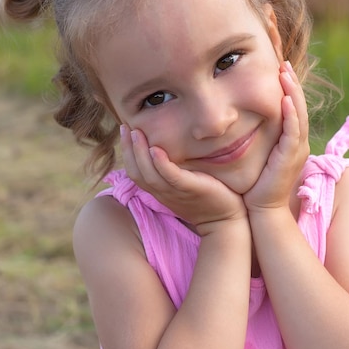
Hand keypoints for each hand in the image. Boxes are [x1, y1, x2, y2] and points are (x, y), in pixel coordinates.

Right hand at [120, 125, 246, 234]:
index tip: (125, 131)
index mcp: (160, 191)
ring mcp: (175, 192)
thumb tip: (167, 148)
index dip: (127, 153)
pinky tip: (156, 150)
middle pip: (137, 172)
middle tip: (123, 127)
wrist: (225, 221)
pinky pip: (171, 177)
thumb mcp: (185, 184)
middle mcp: (163, 192)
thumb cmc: (207, 199)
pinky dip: (161, 164)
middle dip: (128, 149)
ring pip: (149, 174)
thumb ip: (174, 170)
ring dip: (140, 152)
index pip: (135, 172)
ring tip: (135, 133)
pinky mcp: (190, 189)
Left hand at [243, 61, 309, 212]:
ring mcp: (296, 149)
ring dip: (292, 92)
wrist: (262, 210)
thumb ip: (254, 138)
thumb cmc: (256, 185)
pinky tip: (285, 99)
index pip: (291, 107)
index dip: (286, 87)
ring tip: (284, 72)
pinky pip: (293, 131)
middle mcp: (297, 142)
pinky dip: (291, 114)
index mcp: (290, 140)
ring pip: (298, 114)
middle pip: (298, 105)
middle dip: (291, 82)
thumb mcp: (257, 155)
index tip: (278, 67)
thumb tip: (236, 122)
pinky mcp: (291, 157)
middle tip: (283, 61)